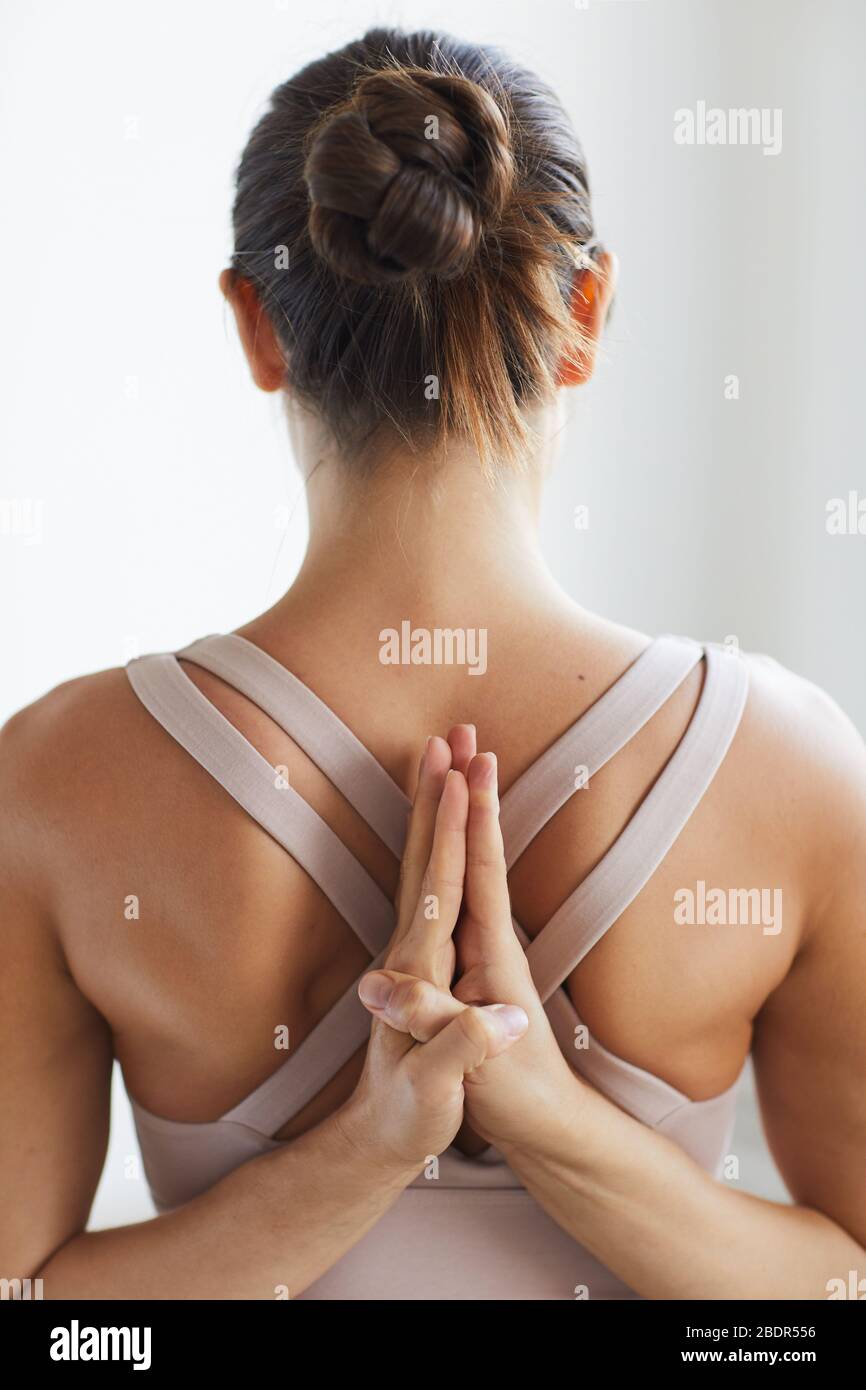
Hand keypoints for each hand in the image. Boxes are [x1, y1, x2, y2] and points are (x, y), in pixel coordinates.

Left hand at [343, 733, 528, 1171]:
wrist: (377, 1136)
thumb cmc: (410, 1116)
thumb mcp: (436, 1091)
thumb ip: (456, 1046)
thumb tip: (490, 1015)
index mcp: (419, 967)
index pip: (441, 884)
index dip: (454, 830)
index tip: (465, 777)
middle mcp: (407, 947)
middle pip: (423, 855)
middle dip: (436, 793)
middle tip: (448, 735)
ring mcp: (408, 950)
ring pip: (421, 861)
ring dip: (430, 807)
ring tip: (441, 759)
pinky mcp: (416, 959)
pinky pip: (428, 883)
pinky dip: (434, 843)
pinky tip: (440, 829)